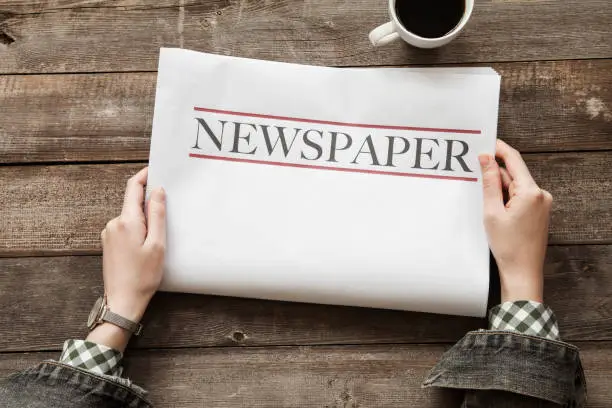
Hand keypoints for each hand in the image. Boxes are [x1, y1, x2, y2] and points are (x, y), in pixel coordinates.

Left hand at [100, 167, 166, 322]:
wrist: (122, 302)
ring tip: (159, 235)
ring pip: (130, 217)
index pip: (133, 187)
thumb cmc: (143, 277)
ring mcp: (109, 234)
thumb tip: (158, 191)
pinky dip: (138, 229)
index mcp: (127, 221)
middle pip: (132, 202)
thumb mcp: (157, 244)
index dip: (145, 176)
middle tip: (168, 205)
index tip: (156, 170)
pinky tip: (148, 245)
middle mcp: (114, 224)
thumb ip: (158, 215)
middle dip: (149, 201)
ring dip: (145, 219)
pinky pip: (126, 228)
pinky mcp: (109, 244)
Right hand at [479, 140, 551, 302]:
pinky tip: (494, 208)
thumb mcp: (492, 212)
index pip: (514, 160)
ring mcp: (542, 204)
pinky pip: (520, 196)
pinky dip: (506, 197)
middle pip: (514, 173)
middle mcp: (541, 195)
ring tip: (484, 202)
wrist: (522, 272)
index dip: (498, 149)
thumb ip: (489, 183)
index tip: (485, 142)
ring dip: (499, 188)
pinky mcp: (539, 212)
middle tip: (474, 173)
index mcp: (531, 192)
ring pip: (516, 185)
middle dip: (494, 173)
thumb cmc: (508, 246)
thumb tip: (486, 159)